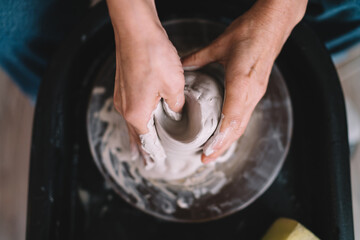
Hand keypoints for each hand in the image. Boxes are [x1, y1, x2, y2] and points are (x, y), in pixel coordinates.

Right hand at [107, 0, 184, 161]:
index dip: (153, 153)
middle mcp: (125, 108)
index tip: (155, 163)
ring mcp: (121, 96)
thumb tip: (177, 111)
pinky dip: (135, 120)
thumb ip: (177, 105)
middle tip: (145, 162)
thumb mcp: (174, 85)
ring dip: (137, 135)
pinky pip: (129, 109)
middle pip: (135, 135)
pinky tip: (139, 118)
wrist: (135, 30)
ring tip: (140, 146)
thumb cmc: (153, 57)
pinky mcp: (122, 85)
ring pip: (130, 122)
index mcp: (137, 113)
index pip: (146, 141)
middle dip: (142, 149)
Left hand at [182, 0, 306, 162]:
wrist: (274, 23)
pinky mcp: (257, 90)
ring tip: (212, 151)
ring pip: (242, 124)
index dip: (219, 139)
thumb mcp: (219, 44)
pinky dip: (233, 128)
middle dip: (222, 146)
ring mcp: (256, 93)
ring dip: (228, 140)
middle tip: (205, 159)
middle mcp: (251, 92)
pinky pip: (244, 115)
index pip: (231, 119)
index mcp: (241, 82)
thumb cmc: (249, 31)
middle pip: (237, 128)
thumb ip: (197, 58)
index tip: (207, 153)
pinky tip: (224, 133)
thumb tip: (181, 67)